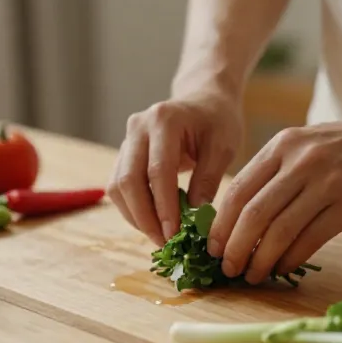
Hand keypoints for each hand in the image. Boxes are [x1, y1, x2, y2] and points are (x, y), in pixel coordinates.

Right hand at [107, 91, 242, 245]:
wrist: (203, 100)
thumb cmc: (217, 121)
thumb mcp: (223, 147)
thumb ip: (208, 179)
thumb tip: (194, 219)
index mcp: (164, 120)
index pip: (158, 171)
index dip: (164, 207)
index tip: (174, 235)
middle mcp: (138, 127)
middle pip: (128, 181)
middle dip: (145, 218)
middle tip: (165, 243)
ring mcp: (127, 140)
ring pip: (118, 187)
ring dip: (136, 217)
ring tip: (160, 237)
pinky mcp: (124, 154)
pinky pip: (118, 188)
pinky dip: (133, 210)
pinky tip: (153, 223)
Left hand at [207, 108, 341, 283]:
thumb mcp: (307, 145)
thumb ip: (277, 173)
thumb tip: (243, 218)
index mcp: (283, 145)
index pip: (239, 190)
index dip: (220, 225)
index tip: (213, 248)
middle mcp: (301, 161)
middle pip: (252, 214)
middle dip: (235, 248)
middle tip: (228, 269)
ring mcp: (326, 183)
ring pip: (279, 231)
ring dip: (260, 260)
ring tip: (253, 275)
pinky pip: (309, 240)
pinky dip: (290, 259)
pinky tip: (282, 268)